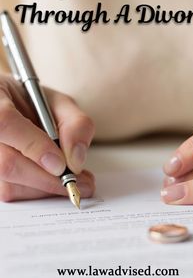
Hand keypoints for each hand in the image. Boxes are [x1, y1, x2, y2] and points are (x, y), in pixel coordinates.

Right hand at [0, 74, 94, 201]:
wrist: (14, 111)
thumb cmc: (34, 104)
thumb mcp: (60, 104)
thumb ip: (75, 124)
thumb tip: (75, 160)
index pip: (6, 123)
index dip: (34, 146)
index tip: (61, 164)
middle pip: (7, 163)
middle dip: (47, 178)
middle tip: (80, 182)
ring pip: (8, 185)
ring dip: (45, 188)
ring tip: (70, 180)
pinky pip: (10, 192)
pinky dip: (37, 191)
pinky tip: (52, 181)